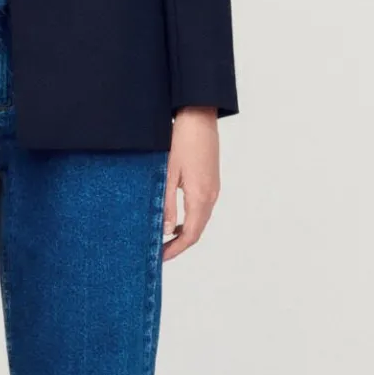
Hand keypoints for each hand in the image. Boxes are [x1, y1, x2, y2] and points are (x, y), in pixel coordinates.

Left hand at [162, 106, 219, 258]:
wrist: (199, 116)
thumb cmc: (181, 141)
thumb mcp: (168, 174)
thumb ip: (166, 204)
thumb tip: (166, 231)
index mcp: (200, 196)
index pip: (190, 235)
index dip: (175, 250)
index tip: (160, 258)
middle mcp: (211, 195)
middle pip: (197, 230)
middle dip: (179, 245)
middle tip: (159, 252)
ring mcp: (213, 188)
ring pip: (200, 220)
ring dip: (184, 232)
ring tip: (164, 238)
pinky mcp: (211, 181)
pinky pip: (202, 208)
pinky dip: (190, 219)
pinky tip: (176, 218)